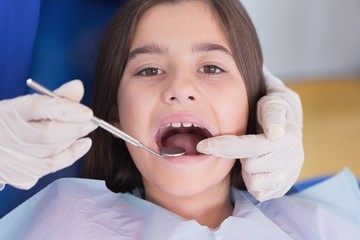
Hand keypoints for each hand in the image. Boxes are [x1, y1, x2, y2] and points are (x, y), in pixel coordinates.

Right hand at [0, 80, 96, 189]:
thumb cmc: (10, 122)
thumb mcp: (26, 105)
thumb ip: (55, 98)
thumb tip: (78, 87)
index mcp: (9, 112)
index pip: (37, 108)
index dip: (65, 110)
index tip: (87, 112)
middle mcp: (8, 137)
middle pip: (47, 135)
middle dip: (76, 129)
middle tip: (92, 122)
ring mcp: (12, 159)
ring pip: (51, 153)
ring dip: (73, 142)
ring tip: (84, 132)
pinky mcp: (20, 176)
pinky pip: (50, 168)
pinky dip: (69, 156)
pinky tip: (79, 145)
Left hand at [197, 67, 303, 200]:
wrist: (285, 126)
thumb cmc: (271, 109)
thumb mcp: (272, 98)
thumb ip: (273, 111)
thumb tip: (274, 133)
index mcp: (288, 133)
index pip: (252, 145)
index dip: (226, 146)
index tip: (204, 146)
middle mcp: (294, 155)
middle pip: (250, 165)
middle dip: (237, 155)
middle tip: (239, 143)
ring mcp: (291, 173)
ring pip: (254, 181)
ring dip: (246, 170)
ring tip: (250, 155)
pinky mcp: (285, 185)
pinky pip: (259, 193)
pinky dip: (252, 183)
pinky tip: (255, 168)